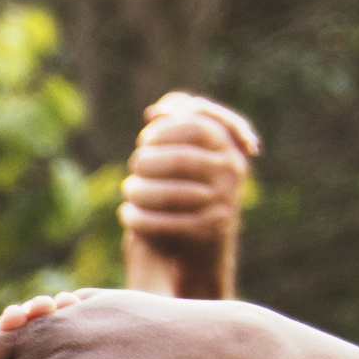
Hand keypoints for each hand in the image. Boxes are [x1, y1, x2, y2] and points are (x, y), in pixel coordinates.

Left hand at [116, 90, 255, 301]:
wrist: (205, 246)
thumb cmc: (190, 189)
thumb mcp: (192, 153)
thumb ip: (176, 124)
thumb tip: (157, 111)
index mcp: (229, 148)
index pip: (196, 125)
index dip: (164, 129)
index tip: (146, 139)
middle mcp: (232, 173)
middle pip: (180, 159)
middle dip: (148, 161)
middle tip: (134, 165)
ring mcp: (223, 203)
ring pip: (171, 193)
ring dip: (139, 190)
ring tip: (127, 189)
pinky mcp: (208, 232)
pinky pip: (165, 223)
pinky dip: (139, 219)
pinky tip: (127, 215)